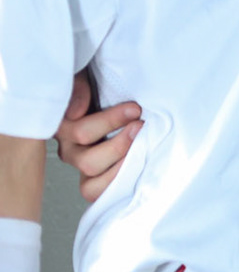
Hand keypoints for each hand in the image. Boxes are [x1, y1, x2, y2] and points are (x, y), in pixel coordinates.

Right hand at [55, 76, 139, 202]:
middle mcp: (70, 150)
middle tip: (141, 127)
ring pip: (93, 184)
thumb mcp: (85, 77)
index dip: (109, 122)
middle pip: (88, 161)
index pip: (80, 131)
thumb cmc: (100, 88)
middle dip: (120, 145)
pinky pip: (101, 194)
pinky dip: (120, 184)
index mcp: (63, 127)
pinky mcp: (96, 181)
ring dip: (122, 166)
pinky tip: (139, 168)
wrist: (114, 100)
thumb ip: (78, 87)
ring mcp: (83, 167)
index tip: (135, 109)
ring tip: (142, 148)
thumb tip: (76, 111)